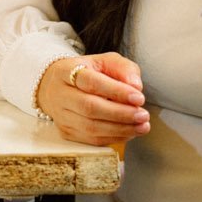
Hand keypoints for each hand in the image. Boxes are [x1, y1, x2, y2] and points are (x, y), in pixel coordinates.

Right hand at [34, 52, 149, 145]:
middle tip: (143, 115)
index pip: (90, 82)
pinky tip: (130, 132)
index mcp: (66, 71)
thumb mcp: (105, 61)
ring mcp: (61, 116)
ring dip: (121, 129)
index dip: (116, 91)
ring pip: (91, 127)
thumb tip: (136, 86)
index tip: (139, 98)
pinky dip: (115, 137)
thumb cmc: (88, 72)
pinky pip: (92, 140)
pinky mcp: (67, 132)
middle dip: (120, 113)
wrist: (58, 87)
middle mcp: (59, 95)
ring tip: (142, 126)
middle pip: (89, 107)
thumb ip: (123, 68)